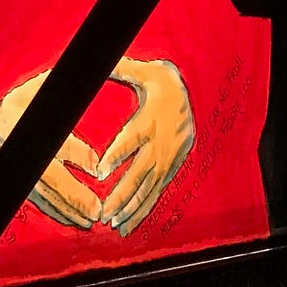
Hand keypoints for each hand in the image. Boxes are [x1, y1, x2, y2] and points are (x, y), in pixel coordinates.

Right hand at [0, 70, 101, 229]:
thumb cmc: (27, 96)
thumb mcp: (45, 88)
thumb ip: (68, 94)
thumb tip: (100, 83)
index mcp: (18, 116)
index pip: (52, 139)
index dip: (77, 154)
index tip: (99, 169)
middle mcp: (8, 144)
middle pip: (45, 176)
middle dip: (73, 196)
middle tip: (96, 210)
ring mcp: (4, 164)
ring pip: (38, 193)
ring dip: (64, 210)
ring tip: (88, 220)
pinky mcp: (6, 177)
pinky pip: (31, 197)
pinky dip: (52, 209)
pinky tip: (70, 218)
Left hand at [96, 56, 193, 235]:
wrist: (187, 94)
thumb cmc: (158, 81)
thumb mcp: (142, 71)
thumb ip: (120, 68)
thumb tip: (100, 61)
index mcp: (150, 119)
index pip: (131, 140)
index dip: (115, 156)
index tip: (99, 172)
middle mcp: (161, 143)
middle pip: (140, 173)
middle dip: (121, 194)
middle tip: (103, 211)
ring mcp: (168, 159)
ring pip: (148, 189)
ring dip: (131, 208)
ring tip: (113, 224)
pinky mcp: (171, 169)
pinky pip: (155, 193)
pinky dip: (142, 210)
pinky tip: (127, 225)